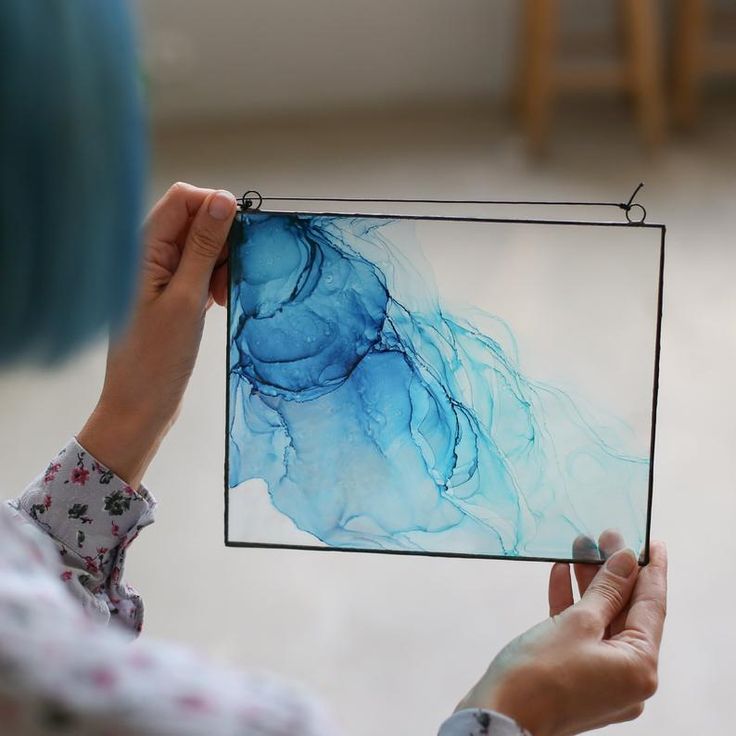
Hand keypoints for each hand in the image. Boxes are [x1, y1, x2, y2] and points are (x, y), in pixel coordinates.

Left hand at [78, 182, 236, 486]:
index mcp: (142, 249)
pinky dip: (214, 281)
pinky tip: (217, 302)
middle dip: (221, 241)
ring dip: (220, 264)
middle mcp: (148, 255)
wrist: (140, 406)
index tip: (239, 236)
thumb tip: (223, 200)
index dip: (214, 207)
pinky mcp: (170, 293)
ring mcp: (159, 274)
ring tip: (220, 297)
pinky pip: (199, 270)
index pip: (182, 198)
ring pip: (201, 247)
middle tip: (226, 278)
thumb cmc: (156, 360)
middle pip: (194, 220)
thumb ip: (204, 247)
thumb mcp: (187, 299)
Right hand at [456, 539, 667, 735]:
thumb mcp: (577, 622)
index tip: (651, 542)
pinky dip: (573, 607)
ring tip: (579, 547)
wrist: (499, 715)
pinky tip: (559, 576)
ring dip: (589, 585)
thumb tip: (626, 561)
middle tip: (605, 537)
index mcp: (640, 667)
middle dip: (613, 573)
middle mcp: (629, 677)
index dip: (651, 570)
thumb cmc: (538, 674)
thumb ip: (605, 589)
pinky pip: (584, 635)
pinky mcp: (578, 678)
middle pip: (626, 612)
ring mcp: (603, 679)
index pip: (653, 607)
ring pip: (602, 621)